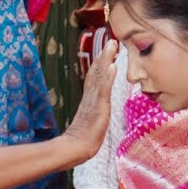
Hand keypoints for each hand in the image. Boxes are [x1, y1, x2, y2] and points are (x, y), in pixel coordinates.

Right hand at [64, 40, 117, 159]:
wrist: (75, 148)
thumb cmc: (83, 139)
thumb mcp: (92, 122)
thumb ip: (94, 112)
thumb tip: (96, 108)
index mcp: (90, 99)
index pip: (96, 77)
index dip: (102, 62)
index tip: (108, 49)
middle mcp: (91, 96)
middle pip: (97, 72)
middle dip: (105, 55)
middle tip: (112, 41)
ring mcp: (93, 100)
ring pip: (99, 76)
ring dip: (106, 60)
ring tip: (112, 46)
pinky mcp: (97, 107)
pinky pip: (103, 89)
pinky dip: (107, 77)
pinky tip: (112, 66)